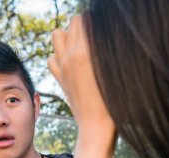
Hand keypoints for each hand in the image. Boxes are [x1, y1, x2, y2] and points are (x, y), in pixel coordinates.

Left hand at [49, 15, 115, 157]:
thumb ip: (110, 48)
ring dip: (69, 35)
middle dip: (85, 26)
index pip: (86, 19)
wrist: (97, 128)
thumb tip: (108, 33)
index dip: (98, 22)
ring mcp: (62, 67)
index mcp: (85, 52)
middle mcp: (70, 56)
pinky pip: (52, 57)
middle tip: (98, 39)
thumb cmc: (115, 103)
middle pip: (73, 22)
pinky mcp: (59, 78)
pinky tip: (73, 62)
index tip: (107, 31)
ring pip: (57, 35)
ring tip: (83, 45)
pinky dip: (60, 55)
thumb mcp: (116, 71)